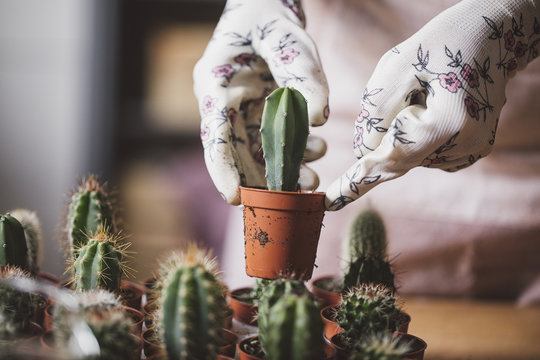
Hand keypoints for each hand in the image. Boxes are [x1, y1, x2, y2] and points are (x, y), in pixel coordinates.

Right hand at [194, 0, 328, 204]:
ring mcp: (241, 112)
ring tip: (311, 181)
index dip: (221, 167)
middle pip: (234, 152)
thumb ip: (302, 73)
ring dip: (281, 171)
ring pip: (255, 153)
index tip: (234, 196)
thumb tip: (319, 119)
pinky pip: (272, 143)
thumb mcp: (288, 39)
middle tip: (289, 199)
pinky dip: (293, 154)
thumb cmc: (270, 20)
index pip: (214, 131)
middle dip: (260, 179)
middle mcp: (224, 104)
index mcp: (215, 82)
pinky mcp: (258, 116)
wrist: (265, 12)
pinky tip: (316, 153)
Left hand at [326, 0, 538, 209]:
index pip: (393, 156)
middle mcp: (466, 145)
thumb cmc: (442, 43)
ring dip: (407, 126)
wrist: (491, 39)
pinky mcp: (470, 152)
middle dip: (390, 128)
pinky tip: (438, 107)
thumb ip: (376, 111)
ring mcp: (471, 151)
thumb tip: (365, 153)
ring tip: (435, 92)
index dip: (358, 179)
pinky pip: (424, 151)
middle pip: (399, 154)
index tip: (329, 201)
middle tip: (415, 91)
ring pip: (410, 153)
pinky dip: (419, 133)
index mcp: (451, 122)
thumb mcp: (398, 66)